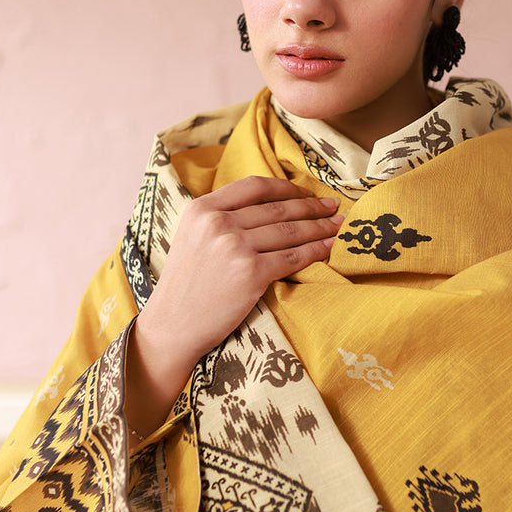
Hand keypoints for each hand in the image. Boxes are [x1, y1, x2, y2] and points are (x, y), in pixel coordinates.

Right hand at [126, 176, 342, 435]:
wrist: (173, 325)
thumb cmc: (186, 286)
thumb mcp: (192, 238)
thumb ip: (220, 218)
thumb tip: (265, 206)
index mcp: (202, 209)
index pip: (253, 186)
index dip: (286, 188)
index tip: (306, 192)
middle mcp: (218, 223)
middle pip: (277, 208)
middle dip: (311, 206)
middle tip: (333, 207)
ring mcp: (235, 247)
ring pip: (289, 231)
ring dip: (319, 227)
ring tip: (338, 226)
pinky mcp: (250, 273)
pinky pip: (292, 257)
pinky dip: (315, 251)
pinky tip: (328, 248)